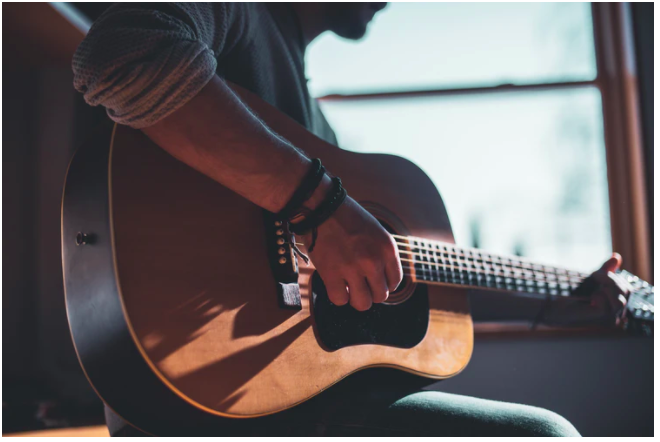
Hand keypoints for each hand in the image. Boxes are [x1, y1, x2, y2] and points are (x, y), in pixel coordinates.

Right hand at [303, 196, 402, 310]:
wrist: (322, 208)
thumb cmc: (347, 218)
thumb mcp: (376, 232)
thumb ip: (382, 255)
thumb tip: (382, 280)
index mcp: (387, 249)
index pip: (395, 282)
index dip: (384, 284)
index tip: (374, 281)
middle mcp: (373, 261)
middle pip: (380, 296)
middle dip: (371, 292)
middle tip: (360, 284)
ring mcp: (352, 269)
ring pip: (363, 303)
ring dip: (356, 298)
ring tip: (349, 288)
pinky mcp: (331, 274)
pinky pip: (340, 300)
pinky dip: (338, 296)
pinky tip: (336, 284)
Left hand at [582, 253, 634, 325]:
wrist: (558, 307)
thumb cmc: (575, 294)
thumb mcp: (594, 279)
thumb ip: (607, 269)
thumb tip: (617, 256)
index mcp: (618, 306)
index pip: (628, 290)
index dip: (616, 278)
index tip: (599, 273)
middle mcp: (618, 315)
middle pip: (626, 292)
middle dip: (610, 279)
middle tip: (594, 275)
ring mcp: (611, 319)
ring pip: (621, 301)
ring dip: (607, 287)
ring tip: (593, 286)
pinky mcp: (602, 319)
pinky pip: (607, 306)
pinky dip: (598, 297)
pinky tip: (590, 298)